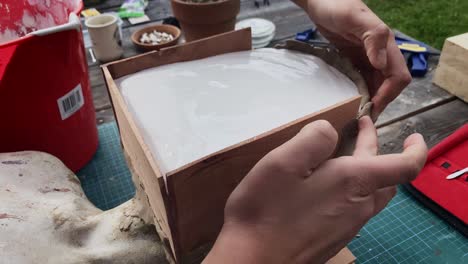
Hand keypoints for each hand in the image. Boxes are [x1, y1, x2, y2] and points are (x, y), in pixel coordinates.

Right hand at [203, 117, 426, 263]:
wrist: (253, 261)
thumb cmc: (266, 210)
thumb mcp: (283, 162)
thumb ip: (313, 138)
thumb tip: (330, 130)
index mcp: (353, 182)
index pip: (404, 166)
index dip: (415, 149)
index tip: (413, 135)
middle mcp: (359, 207)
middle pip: (386, 179)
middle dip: (376, 149)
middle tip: (361, 129)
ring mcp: (347, 226)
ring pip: (370, 194)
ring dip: (364, 169)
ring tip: (343, 154)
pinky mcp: (333, 238)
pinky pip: (353, 208)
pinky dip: (350, 188)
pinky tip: (324, 186)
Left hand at [294, 0, 411, 118]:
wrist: (320, 2)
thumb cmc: (337, 5)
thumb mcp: (354, 18)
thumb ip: (373, 37)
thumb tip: (381, 64)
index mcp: (386, 44)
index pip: (398, 76)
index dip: (389, 94)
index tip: (373, 108)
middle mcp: (380, 53)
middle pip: (390, 84)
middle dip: (381, 101)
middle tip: (364, 118)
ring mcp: (368, 58)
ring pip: (377, 85)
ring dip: (371, 100)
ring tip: (357, 115)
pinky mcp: (356, 61)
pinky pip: (363, 81)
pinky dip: (361, 93)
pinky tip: (351, 102)